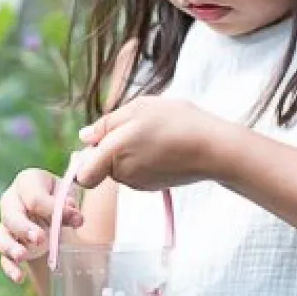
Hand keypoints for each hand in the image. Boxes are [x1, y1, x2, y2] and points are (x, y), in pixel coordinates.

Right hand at [0, 168, 82, 282]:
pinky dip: (10, 268)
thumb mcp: (68, 196)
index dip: (53, 209)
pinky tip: (19, 277)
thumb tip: (75, 217)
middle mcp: (11, 201)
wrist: (53, 209)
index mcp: (27, 182)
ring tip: (22, 257)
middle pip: (11, 215)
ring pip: (1, 236)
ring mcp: (6, 225)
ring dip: (11, 247)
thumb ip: (70, 205)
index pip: (34, 196)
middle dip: (25, 228)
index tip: (76, 220)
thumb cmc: (60, 198)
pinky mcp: (7, 245)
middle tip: (40, 239)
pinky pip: (3, 257)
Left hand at [75, 96, 222, 190]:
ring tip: (155, 135)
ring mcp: (139, 183)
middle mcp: (123, 174)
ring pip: (122, 168)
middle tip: (138, 127)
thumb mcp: (138, 109)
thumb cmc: (176, 122)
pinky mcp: (154, 186)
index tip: (99, 143)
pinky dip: (145, 160)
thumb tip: (84, 137)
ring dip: (131, 152)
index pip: (84, 175)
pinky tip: (164, 147)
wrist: (213, 148)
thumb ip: (106, 124)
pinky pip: (138, 172)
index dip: (86, 159)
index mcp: (113, 153)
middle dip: (113, 148)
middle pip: (103, 166)